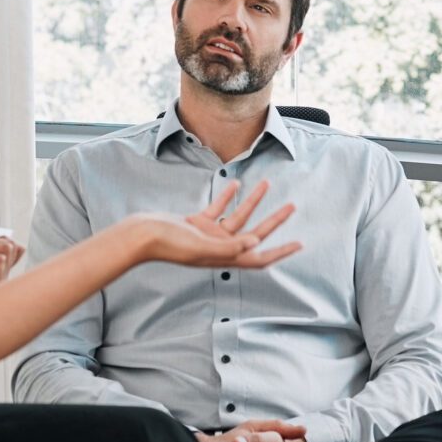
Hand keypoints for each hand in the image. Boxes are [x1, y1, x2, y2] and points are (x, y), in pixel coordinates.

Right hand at [128, 181, 300, 270]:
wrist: (142, 235)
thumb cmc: (169, 244)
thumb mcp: (201, 246)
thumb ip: (229, 247)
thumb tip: (256, 244)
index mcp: (224, 257)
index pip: (259, 258)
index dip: (280, 252)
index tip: (299, 244)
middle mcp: (220, 247)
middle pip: (255, 234)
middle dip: (274, 221)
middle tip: (292, 206)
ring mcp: (210, 235)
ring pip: (238, 217)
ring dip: (253, 201)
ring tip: (267, 183)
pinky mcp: (198, 222)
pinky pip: (219, 209)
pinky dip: (228, 197)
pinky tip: (236, 184)